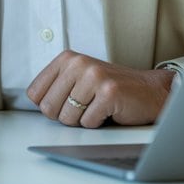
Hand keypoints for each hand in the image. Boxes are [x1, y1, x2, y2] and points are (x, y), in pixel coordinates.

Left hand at [26, 50, 174, 127]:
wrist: (150, 91)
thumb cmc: (111, 88)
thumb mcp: (78, 79)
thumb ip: (55, 87)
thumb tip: (33, 104)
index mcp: (66, 59)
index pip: (34, 93)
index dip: (49, 105)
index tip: (65, 102)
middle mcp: (78, 64)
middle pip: (48, 108)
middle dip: (65, 116)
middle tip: (84, 108)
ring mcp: (94, 77)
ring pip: (67, 118)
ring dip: (82, 121)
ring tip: (97, 108)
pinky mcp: (108, 93)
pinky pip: (88, 123)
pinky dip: (98, 124)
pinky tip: (109, 111)